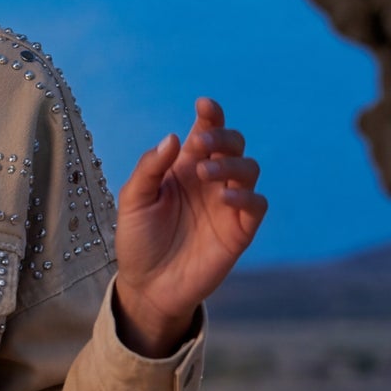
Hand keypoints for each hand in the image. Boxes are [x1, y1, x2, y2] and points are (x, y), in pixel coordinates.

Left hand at [114, 95, 266, 356]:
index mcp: (185, 167)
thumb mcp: (133, 201)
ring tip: (206, 173)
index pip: (205, 131)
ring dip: (231, 164)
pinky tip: (226, 197)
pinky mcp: (239, 231)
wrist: (147, 286)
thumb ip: (150, 167)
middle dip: (222, 136)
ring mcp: (227, 205)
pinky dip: (247, 197)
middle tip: (201, 145)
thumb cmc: (138, 240)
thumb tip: (173, 137)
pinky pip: (257, 206)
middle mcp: (210, 181)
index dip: (210, 115)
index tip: (204, 105)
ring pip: (249, 169)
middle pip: (233, 144)